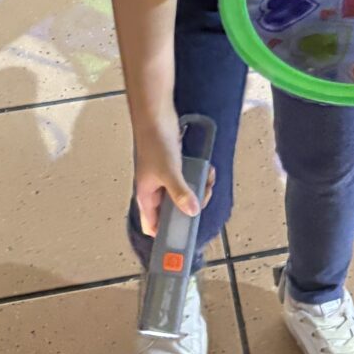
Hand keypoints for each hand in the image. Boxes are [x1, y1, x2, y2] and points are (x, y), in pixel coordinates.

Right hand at [134, 120, 211, 238]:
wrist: (156, 115)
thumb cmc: (155, 143)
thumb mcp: (169, 172)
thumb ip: (180, 193)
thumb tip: (192, 212)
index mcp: (146, 197)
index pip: (152, 226)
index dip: (165, 235)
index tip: (183, 238)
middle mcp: (154, 191)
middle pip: (173, 211)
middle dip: (191, 207)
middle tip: (202, 197)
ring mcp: (164, 179)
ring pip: (184, 194)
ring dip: (198, 190)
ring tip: (207, 180)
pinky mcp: (174, 167)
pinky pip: (189, 179)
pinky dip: (199, 176)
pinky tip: (207, 169)